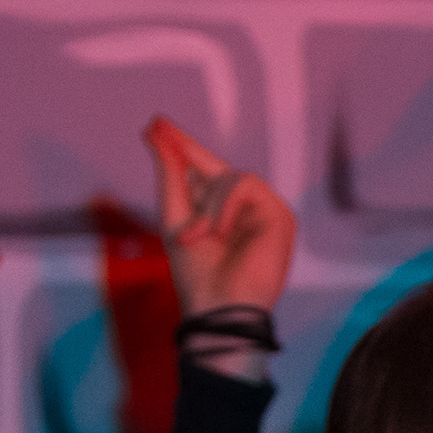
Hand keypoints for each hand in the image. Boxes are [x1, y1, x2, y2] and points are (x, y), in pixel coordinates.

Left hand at [145, 115, 293, 316]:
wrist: (219, 307)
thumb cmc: (196, 274)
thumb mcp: (174, 216)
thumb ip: (169, 173)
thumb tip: (153, 129)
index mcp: (217, 213)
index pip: (202, 172)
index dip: (182, 148)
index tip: (155, 124)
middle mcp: (241, 210)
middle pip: (216, 166)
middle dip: (186, 149)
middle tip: (157, 126)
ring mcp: (261, 211)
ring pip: (229, 176)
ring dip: (205, 205)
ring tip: (196, 237)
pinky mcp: (278, 215)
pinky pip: (245, 184)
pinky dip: (224, 206)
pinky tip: (218, 231)